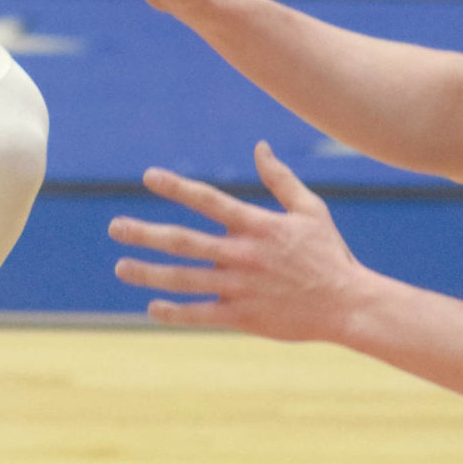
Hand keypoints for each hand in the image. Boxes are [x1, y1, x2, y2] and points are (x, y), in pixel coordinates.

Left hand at [110, 142, 366, 339]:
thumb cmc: (330, 254)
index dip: (177, 187)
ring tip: (121, 266)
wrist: (348, 304)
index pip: (208, 200)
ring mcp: (240, 287)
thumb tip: (259, 146)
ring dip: (149, 273)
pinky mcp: (243, 317)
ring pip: (184, 279)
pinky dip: (175, 312)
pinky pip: (201, 314)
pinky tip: (153, 307)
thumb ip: (280, 179)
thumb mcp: (310, 209)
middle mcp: (242, 254)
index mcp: (257, 225)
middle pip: (184, 241)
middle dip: (146, 233)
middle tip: (114, 228)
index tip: (149, 176)